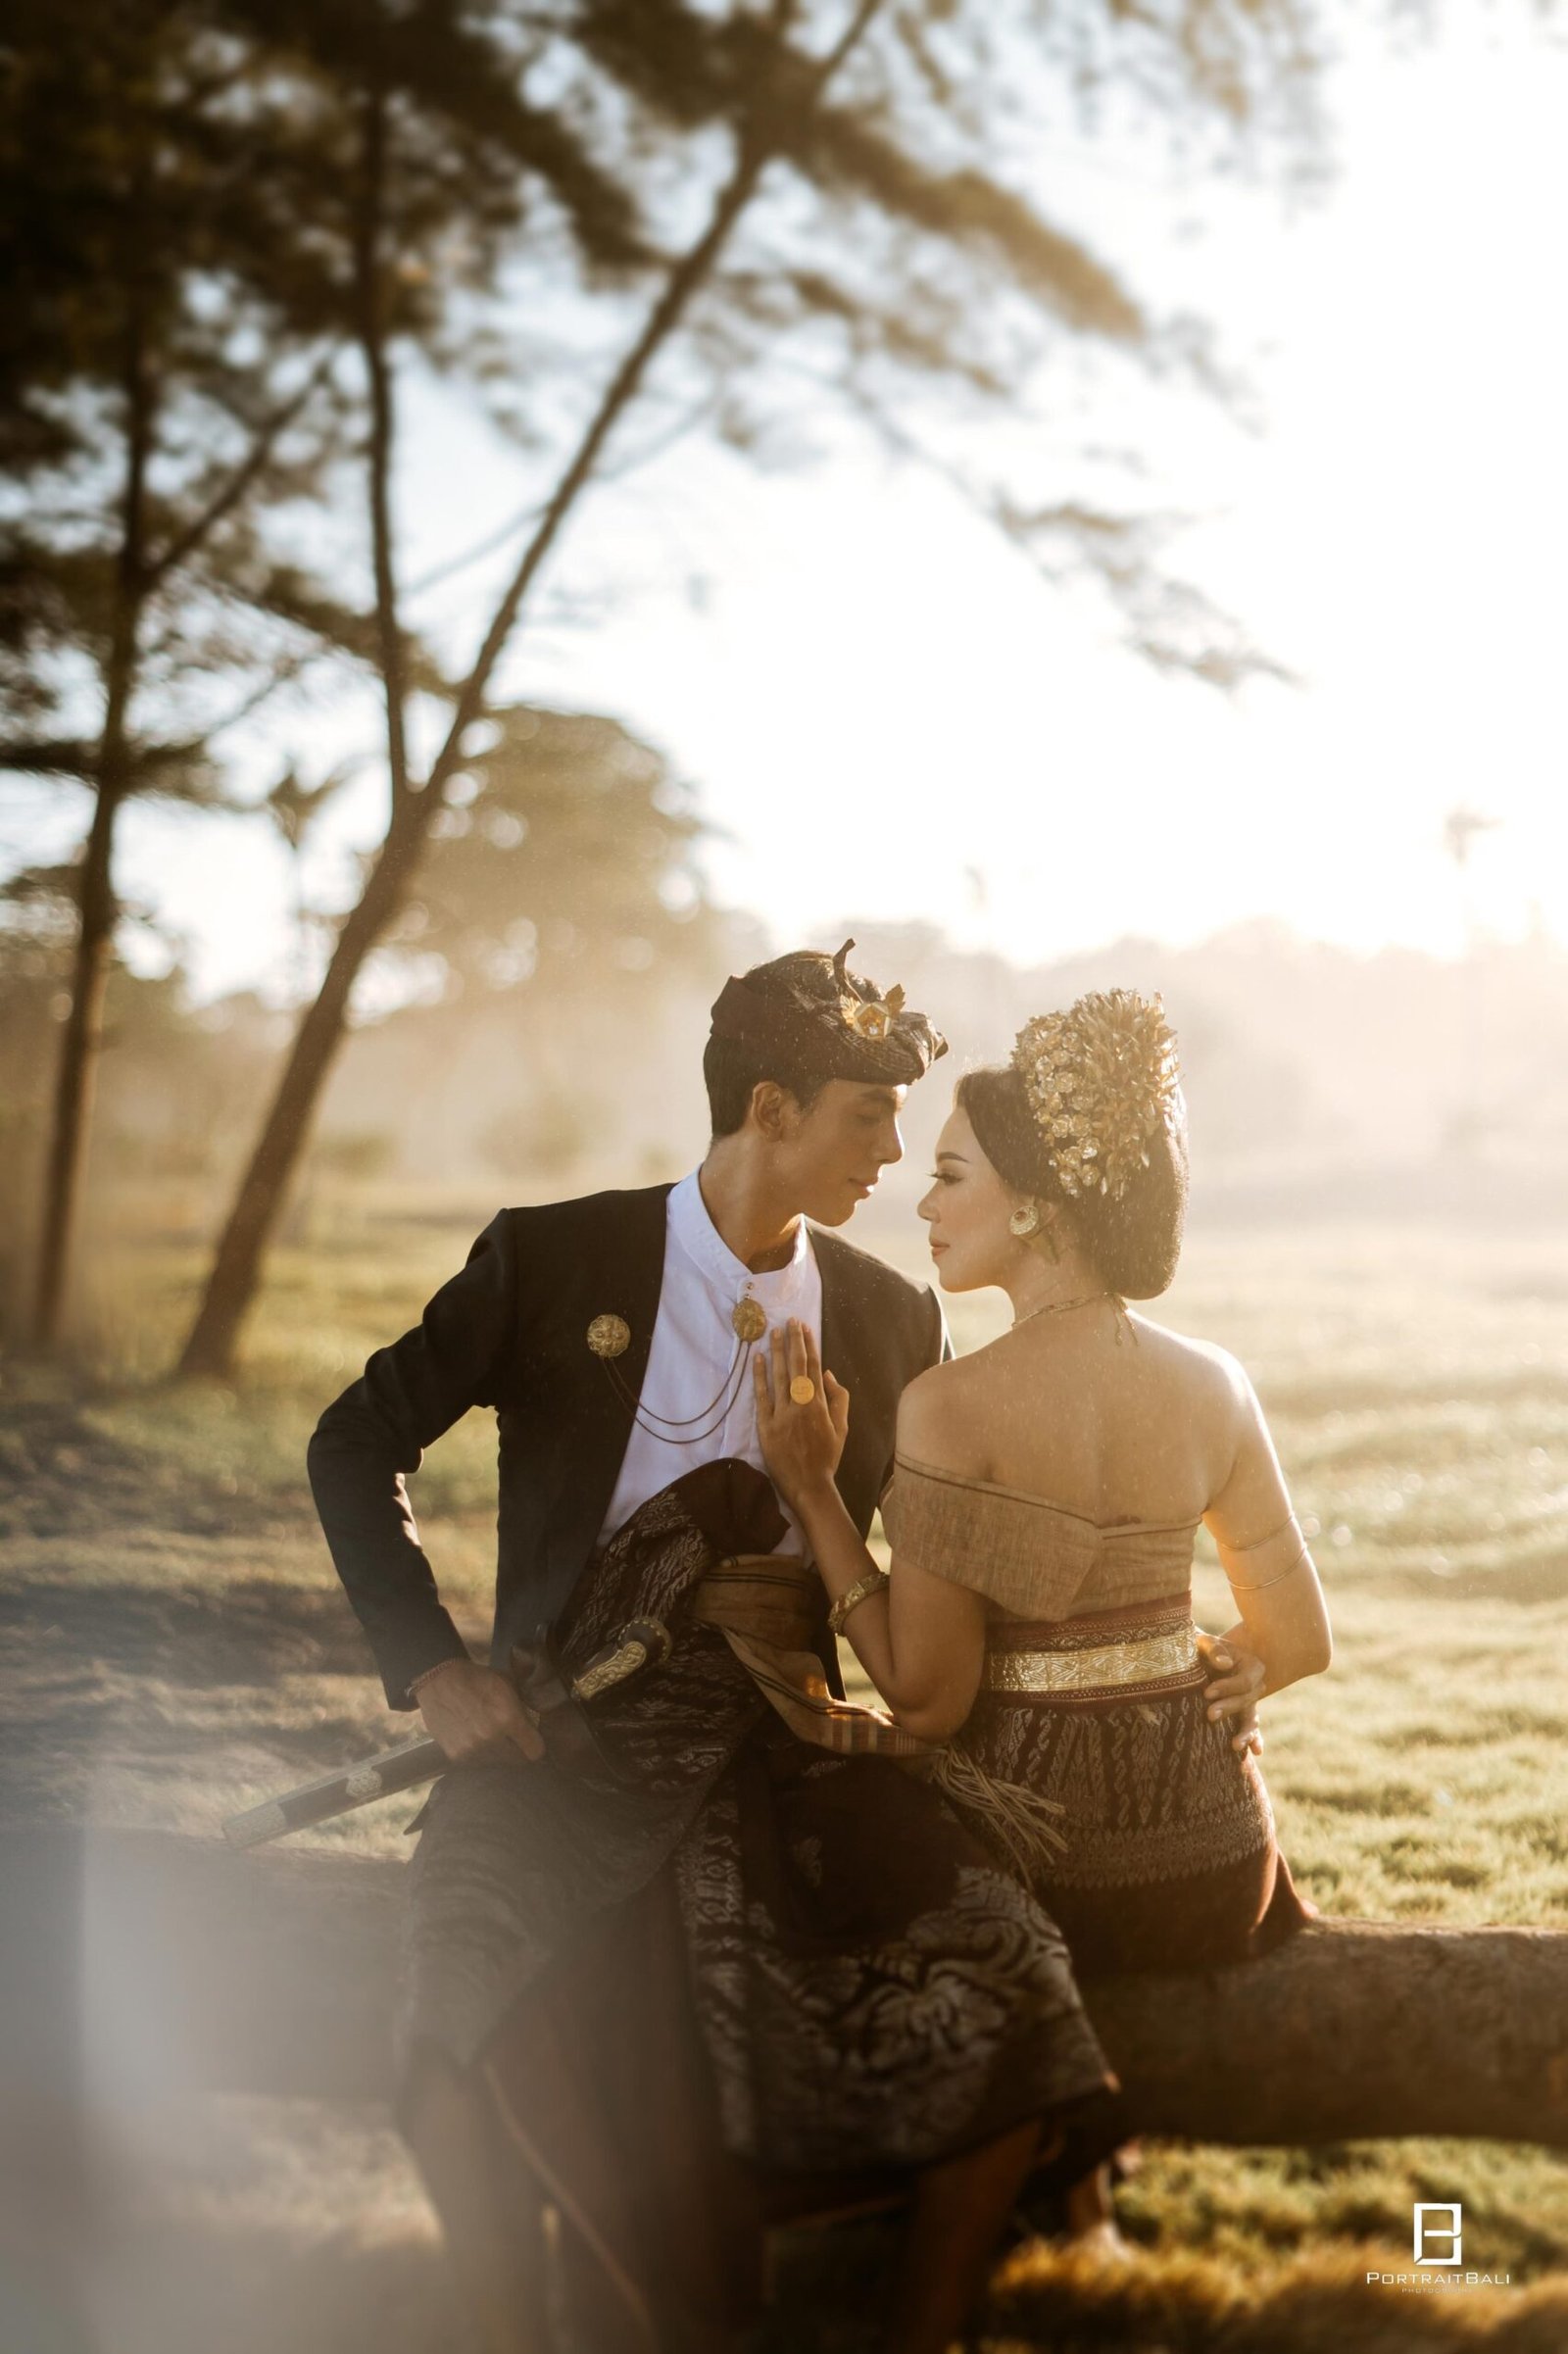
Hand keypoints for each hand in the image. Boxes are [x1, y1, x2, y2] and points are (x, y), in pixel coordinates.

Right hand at [414, 1657, 543, 1766]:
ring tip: (491, 1736)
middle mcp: (491, 1738)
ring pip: (498, 1763)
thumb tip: (535, 1727)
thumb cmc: (478, 1679)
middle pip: (518, 1760)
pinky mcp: (457, 1757)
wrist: (439, 1681)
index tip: (532, 1740)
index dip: (536, 1745)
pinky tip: (475, 1739)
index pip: (535, 1750)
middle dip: (519, 1750)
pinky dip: (480, 1754)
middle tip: (513, 1739)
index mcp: (508, 1718)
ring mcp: (472, 1750)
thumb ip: (523, 1708)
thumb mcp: (508, 1684)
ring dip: (499, 1753)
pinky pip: (478, 1763)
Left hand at [752, 1319, 848, 1507]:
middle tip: (789, 1321)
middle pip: (796, 1366)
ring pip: (778, 1376)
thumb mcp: (843, 1428)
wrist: (809, 1485)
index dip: (810, 1345)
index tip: (805, 1328)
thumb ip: (839, 1399)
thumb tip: (828, 1374)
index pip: (814, 1368)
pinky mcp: (767, 1426)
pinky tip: (757, 1359)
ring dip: (776, 1352)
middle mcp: (801, 1405)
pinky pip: (762, 1397)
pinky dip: (759, 1377)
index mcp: (820, 1404)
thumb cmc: (827, 1457)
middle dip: (793, 1341)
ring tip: (773, 1332)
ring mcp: (783, 1415)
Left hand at [1196, 1630, 1264, 1757]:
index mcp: (1252, 1666)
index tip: (1207, 1692)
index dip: (1228, 1688)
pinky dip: (1253, 1740)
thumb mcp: (1205, 1643)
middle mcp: (1255, 1686)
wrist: (1197, 1657)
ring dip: (1245, 1733)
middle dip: (1229, 1709)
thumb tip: (1225, 1665)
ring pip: (1251, 1719)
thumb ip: (1214, 1650)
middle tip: (1210, 1715)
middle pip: (1246, 1702)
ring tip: (1235, 1745)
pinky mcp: (1240, 1714)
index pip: (1245, 1683)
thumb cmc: (1201, 1647)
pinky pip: (1250, 1729)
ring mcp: (1249, 1702)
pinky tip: (1255, 1752)